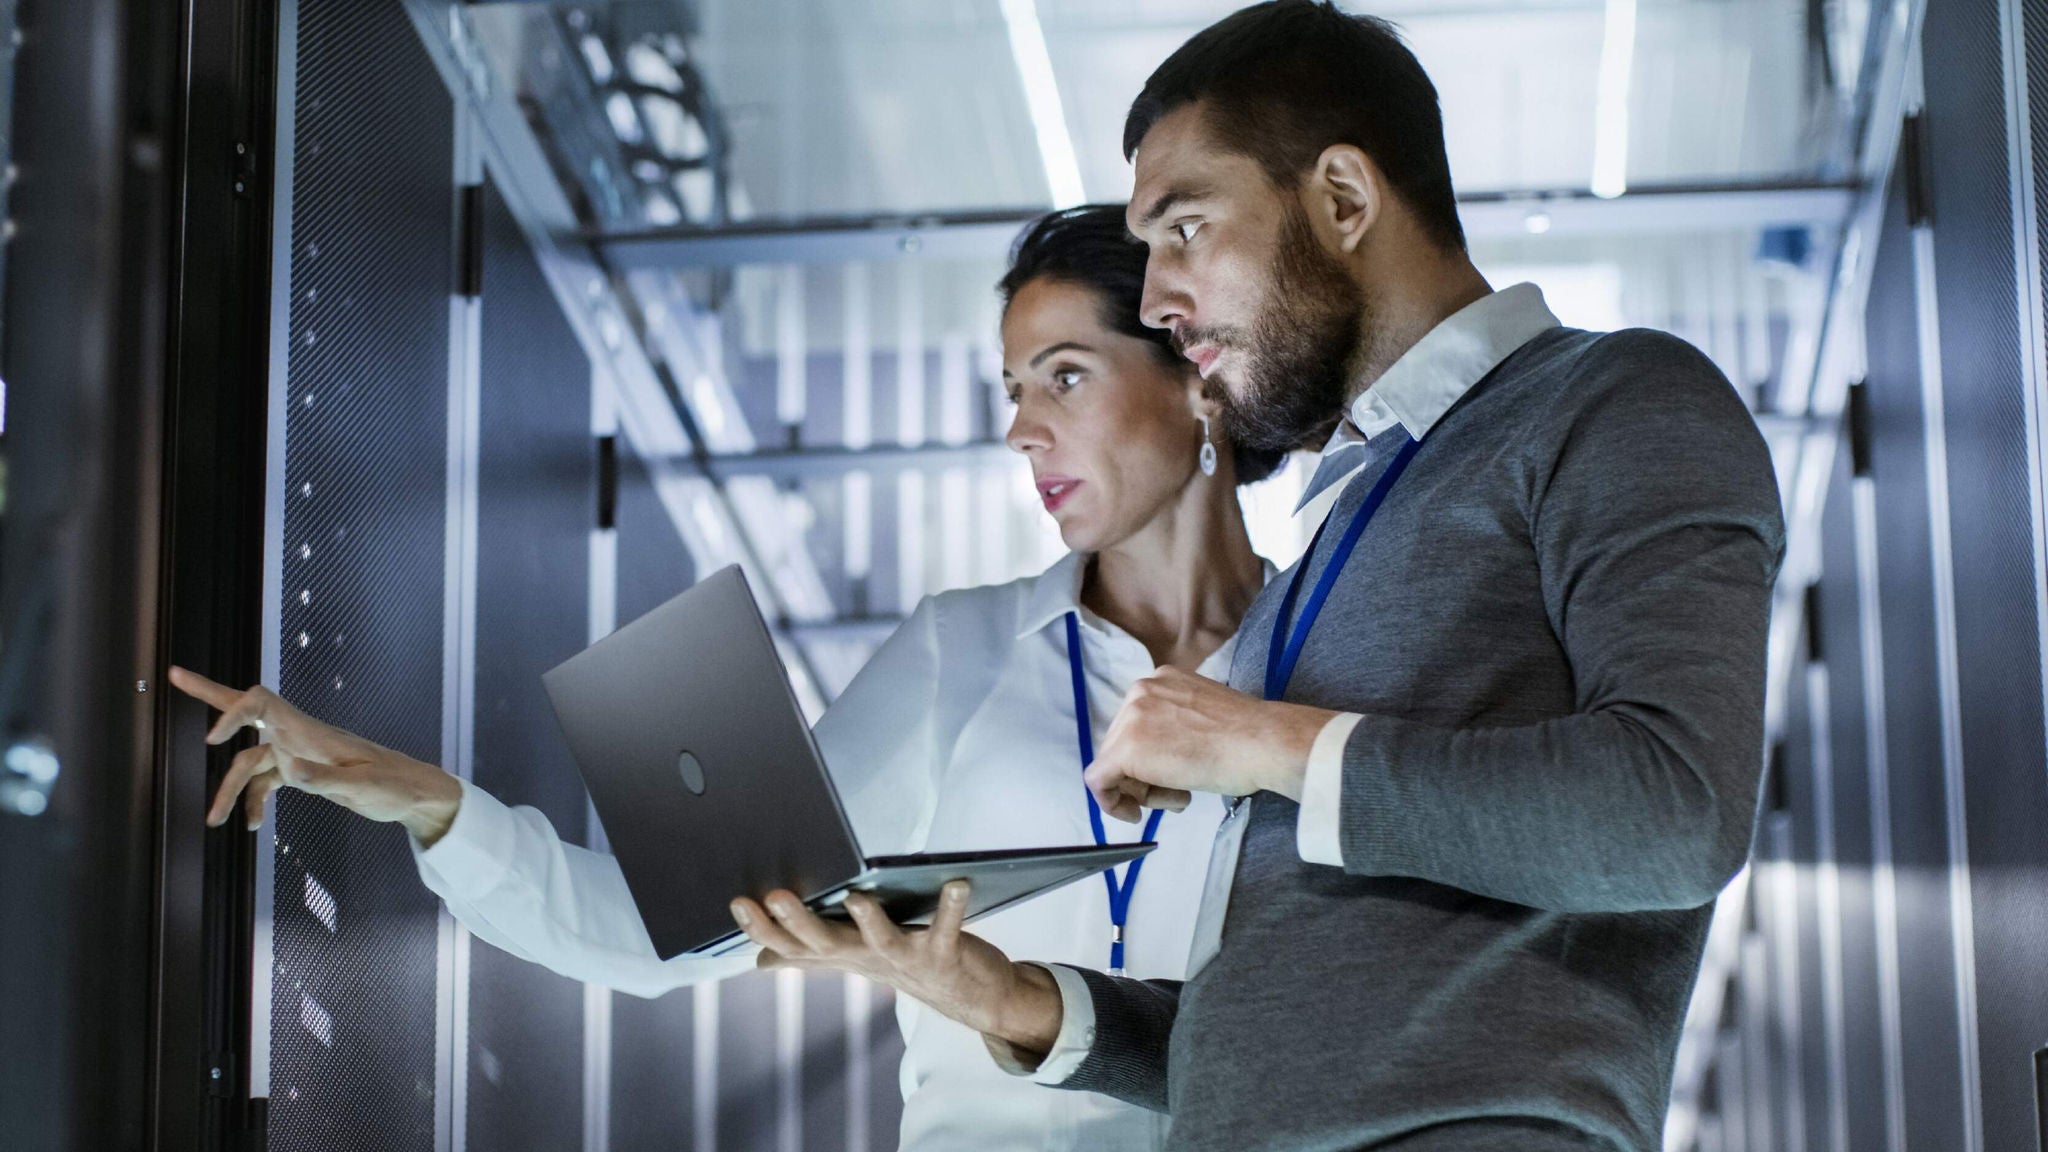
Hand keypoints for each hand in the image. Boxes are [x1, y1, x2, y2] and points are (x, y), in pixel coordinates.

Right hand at [168, 666, 463, 844]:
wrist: (413, 793)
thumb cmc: (393, 786)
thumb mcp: (362, 786)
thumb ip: (325, 779)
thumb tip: (290, 772)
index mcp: (309, 731)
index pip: (261, 703)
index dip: (233, 712)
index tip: (213, 740)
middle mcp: (298, 735)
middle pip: (247, 710)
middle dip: (209, 694)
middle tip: (174, 674)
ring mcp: (298, 752)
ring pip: (248, 762)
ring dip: (229, 790)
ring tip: (212, 822)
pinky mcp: (303, 771)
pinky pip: (266, 781)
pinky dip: (254, 801)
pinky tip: (253, 826)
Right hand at [730, 881, 1064, 1057]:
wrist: (969, 997)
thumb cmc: (907, 965)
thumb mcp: (854, 959)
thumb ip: (809, 954)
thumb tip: (760, 959)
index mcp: (844, 954)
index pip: (793, 944)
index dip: (763, 928)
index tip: (737, 903)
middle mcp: (869, 959)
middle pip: (827, 944)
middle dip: (799, 922)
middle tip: (775, 896)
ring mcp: (907, 959)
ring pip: (882, 941)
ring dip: (869, 921)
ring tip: (856, 897)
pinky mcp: (944, 953)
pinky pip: (948, 928)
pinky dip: (952, 907)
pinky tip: (957, 883)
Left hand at [1084, 666, 1335, 821]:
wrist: (1262, 743)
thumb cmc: (1248, 738)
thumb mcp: (1203, 718)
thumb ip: (1176, 727)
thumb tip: (1161, 754)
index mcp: (1161, 680)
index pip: (1137, 726)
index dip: (1149, 759)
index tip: (1169, 777)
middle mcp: (1139, 691)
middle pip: (1121, 744)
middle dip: (1144, 777)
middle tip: (1176, 794)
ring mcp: (1130, 717)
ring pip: (1113, 764)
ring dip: (1142, 790)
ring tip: (1179, 797)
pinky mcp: (1125, 748)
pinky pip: (1098, 780)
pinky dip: (1111, 802)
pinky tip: (1135, 813)